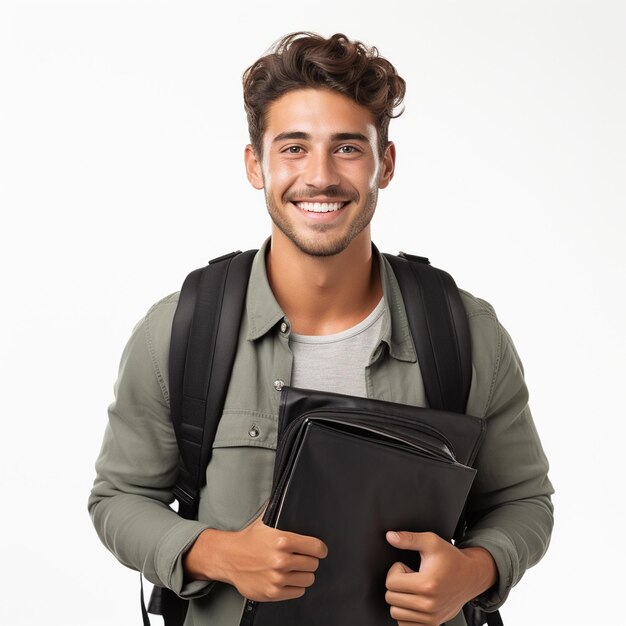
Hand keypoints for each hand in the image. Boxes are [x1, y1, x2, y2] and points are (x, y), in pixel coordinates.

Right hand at [183, 514, 327, 601]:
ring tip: (294, 569)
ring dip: (302, 574)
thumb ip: (281, 511)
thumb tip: (291, 494)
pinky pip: (298, 592)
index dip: (320, 549)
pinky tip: (286, 578)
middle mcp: (281, 560)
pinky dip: (294, 586)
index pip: (316, 548)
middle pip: (313, 564)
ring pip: (308, 579)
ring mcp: (277, 578)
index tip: (319, 551)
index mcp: (283, 541)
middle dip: (309, 560)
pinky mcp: (272, 593)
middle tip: (301, 558)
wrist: (228, 558)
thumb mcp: (266, 521)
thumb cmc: (249, 539)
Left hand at [384, 531, 496, 625]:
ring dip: (400, 599)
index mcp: (427, 585)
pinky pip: (404, 624)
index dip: (396, 570)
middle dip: (397, 584)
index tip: (407, 567)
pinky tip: (414, 600)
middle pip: (391, 598)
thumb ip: (409, 539)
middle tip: (411, 577)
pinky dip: (405, 613)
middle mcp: (429, 605)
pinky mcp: (432, 624)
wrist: (471, 576)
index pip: (391, 583)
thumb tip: (390, 536)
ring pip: (396, 613)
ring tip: (414, 588)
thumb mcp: (431, 542)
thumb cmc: (452, 559)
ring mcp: (431, 617)